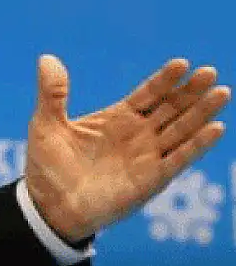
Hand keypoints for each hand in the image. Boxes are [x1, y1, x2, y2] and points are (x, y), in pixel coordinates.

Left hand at [24, 54, 229, 243]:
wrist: (48, 207)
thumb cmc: (47, 167)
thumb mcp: (46, 125)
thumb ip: (53, 94)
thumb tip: (46, 58)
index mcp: (117, 118)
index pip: (148, 94)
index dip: (164, 80)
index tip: (181, 63)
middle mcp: (138, 135)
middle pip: (171, 108)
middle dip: (190, 91)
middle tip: (210, 73)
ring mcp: (147, 157)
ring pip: (181, 130)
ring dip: (201, 113)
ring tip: (221, 93)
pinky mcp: (151, 180)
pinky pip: (179, 160)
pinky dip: (197, 145)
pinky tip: (216, 128)